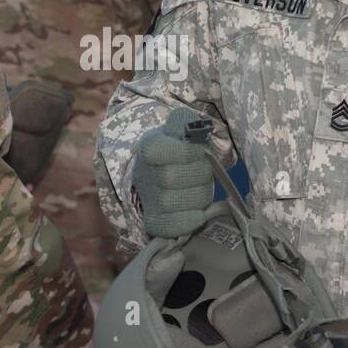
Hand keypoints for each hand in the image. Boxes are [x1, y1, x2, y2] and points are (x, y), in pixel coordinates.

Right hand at [132, 106, 214, 237]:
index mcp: (149, 147)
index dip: (186, 151)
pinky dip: (189, 220)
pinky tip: (199, 212)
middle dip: (199, 172)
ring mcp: (148, 199)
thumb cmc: (176, 149)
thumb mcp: (178, 129)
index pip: (160, 150)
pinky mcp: (154, 221)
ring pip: (177, 201)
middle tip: (204, 169)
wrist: (161, 173)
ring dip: (199, 194)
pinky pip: (172, 226)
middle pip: (173, 177)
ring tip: (200, 187)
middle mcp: (144, 174)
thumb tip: (191, 125)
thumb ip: (184, 121)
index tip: (198, 150)